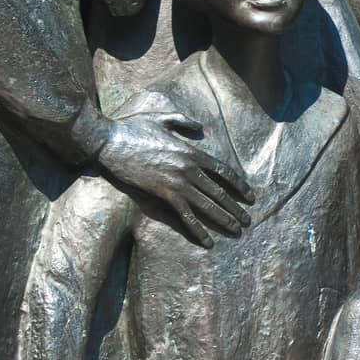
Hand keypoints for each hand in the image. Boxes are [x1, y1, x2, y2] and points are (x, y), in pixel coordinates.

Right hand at [98, 112, 253, 247]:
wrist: (111, 141)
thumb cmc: (133, 127)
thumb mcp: (161, 117)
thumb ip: (183, 122)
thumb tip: (200, 127)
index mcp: (191, 151)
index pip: (223, 171)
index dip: (239, 184)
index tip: (249, 195)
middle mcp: (189, 167)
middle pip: (219, 191)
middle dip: (236, 207)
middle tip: (248, 219)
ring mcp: (177, 181)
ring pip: (207, 205)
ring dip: (224, 219)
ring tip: (237, 230)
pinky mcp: (163, 193)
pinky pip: (186, 216)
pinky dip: (198, 230)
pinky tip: (208, 242)